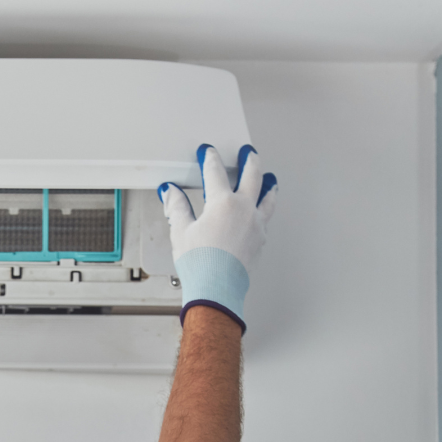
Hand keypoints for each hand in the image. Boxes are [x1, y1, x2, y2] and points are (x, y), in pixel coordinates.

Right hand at [158, 144, 277, 330]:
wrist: (217, 289)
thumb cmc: (201, 264)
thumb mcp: (181, 231)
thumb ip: (177, 207)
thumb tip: (171, 192)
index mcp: (222, 203)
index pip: (215, 172)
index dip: (210, 159)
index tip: (208, 152)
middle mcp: (244, 209)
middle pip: (251, 176)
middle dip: (249, 160)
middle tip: (248, 152)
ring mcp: (256, 225)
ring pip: (267, 197)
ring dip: (268, 184)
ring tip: (270, 177)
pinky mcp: (260, 240)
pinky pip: (267, 217)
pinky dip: (266, 208)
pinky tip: (264, 209)